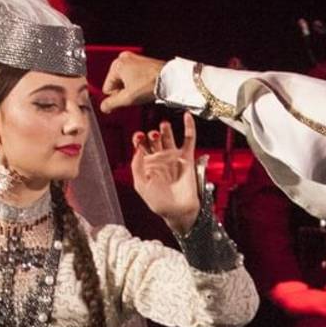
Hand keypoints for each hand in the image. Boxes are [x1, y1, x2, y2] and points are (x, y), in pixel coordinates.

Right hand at [100, 52, 167, 112]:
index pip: (107, 88)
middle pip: (116, 83)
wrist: (171, 79)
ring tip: (142, 90)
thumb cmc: (151, 84)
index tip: (126, 100)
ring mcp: (134, 59)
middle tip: (136, 95)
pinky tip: (145, 86)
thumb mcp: (128, 98)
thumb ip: (112, 103)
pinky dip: (138, 83)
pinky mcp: (143, 62)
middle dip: (124, 92)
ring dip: (131, 88)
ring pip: (125, 80)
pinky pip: (134, 76)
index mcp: (117, 64)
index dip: (116, 98)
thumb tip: (104, 107)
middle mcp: (124, 58)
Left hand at [130, 116, 201, 231]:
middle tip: (153, 135)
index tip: (139, 137)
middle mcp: (160, 158)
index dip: (138, 139)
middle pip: (155, 139)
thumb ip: (136, 167)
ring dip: (165, 129)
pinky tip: (187, 116)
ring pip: (169, 137)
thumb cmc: (159, 201)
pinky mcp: (187, 157)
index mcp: (147, 164)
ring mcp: (174, 157)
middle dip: (152, 134)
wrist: (178, 210)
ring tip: (163, 125)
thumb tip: (137, 149)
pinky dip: (189, 127)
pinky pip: (189, 139)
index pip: (141, 146)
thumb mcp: (141, 185)